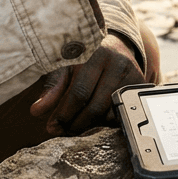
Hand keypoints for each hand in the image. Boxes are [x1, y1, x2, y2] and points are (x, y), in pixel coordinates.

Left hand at [29, 33, 144, 134]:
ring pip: (110, 113)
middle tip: (64, 132)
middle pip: (96, 107)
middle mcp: (118, 62)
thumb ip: (52, 88)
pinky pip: (122, 114)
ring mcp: (134, 74)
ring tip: (77, 124)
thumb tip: (36, 111)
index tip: (52, 127)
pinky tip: (95, 120)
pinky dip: (107, 122)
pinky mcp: (141, 87)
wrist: (114, 46)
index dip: (64, 113)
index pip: (79, 92)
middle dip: (76, 124)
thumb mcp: (65, 67)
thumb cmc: (83, 59)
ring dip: (91, 125)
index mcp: (95, 53)